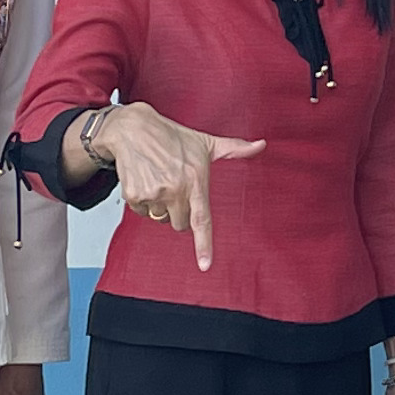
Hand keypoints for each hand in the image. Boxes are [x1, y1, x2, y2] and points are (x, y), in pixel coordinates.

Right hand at [94, 102, 266, 270]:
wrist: (132, 128)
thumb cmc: (171, 136)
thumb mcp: (205, 142)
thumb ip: (234, 148)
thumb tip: (261, 144)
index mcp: (195, 180)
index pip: (202, 219)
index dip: (204, 245)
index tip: (205, 265)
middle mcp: (175, 189)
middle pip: (179, 224)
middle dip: (177, 212)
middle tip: (174, 187)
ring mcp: (154, 193)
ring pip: (159, 218)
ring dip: (159, 206)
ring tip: (158, 180)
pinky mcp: (134, 195)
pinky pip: (141, 212)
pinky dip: (141, 202)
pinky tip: (144, 180)